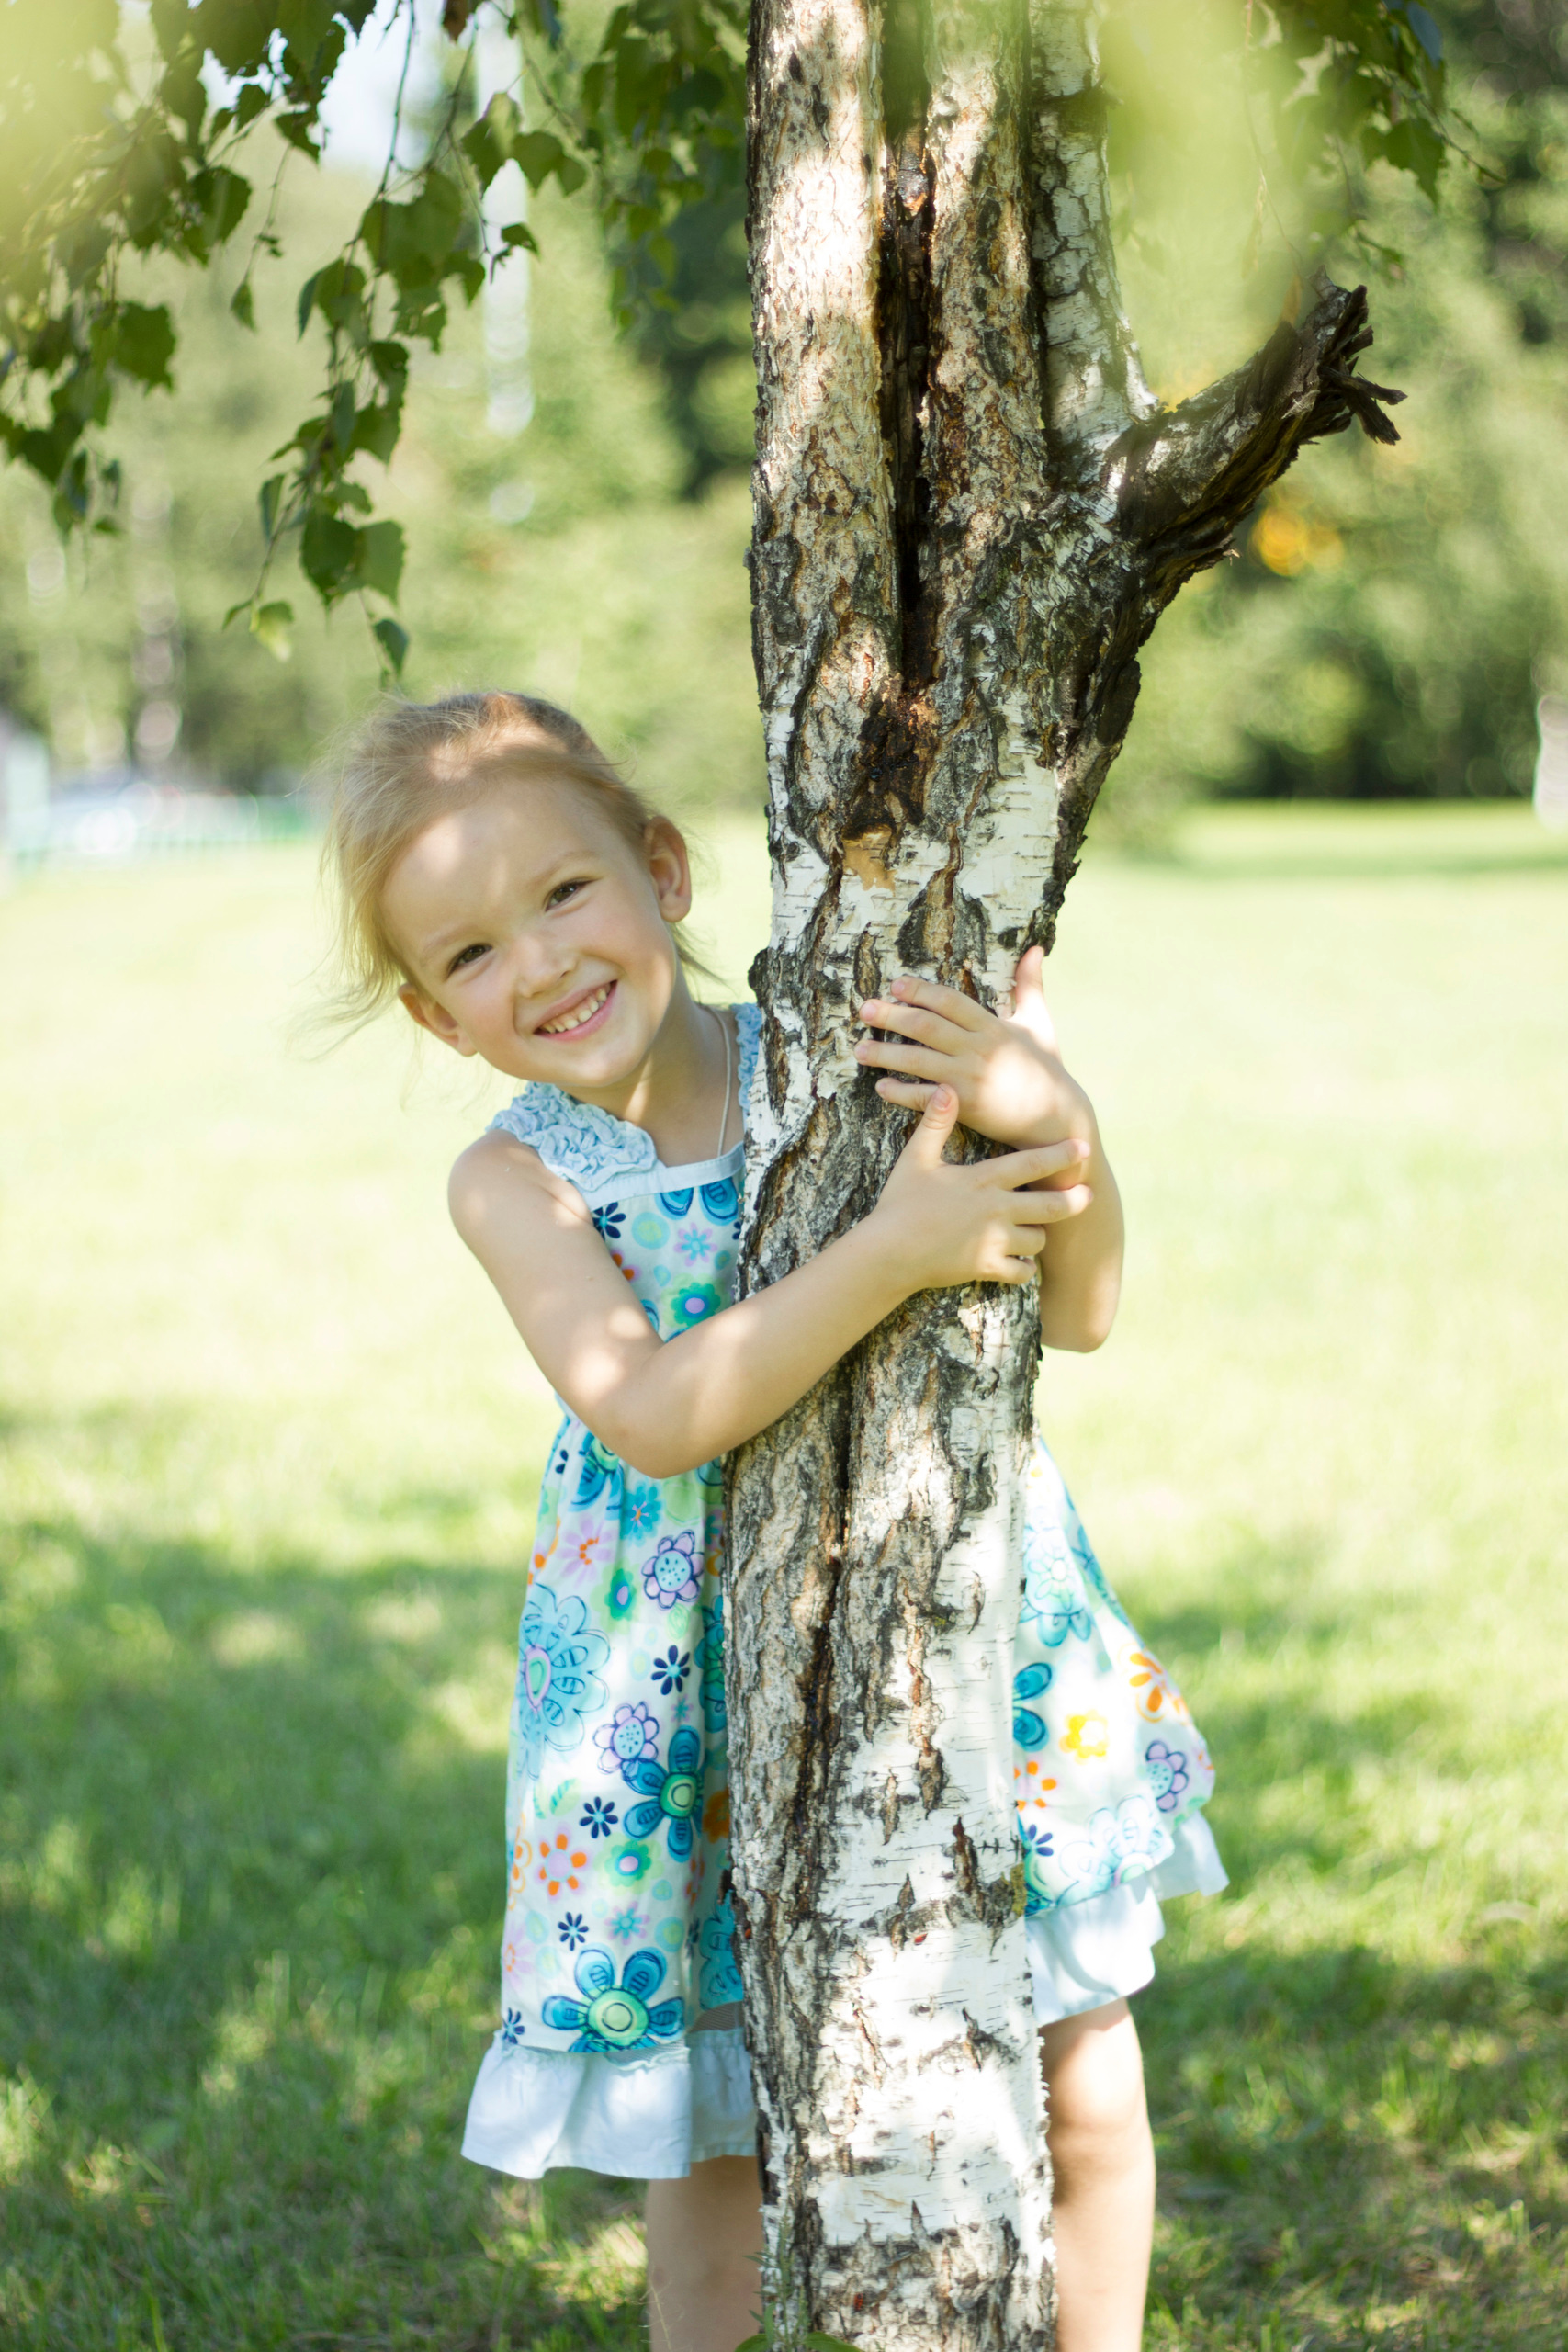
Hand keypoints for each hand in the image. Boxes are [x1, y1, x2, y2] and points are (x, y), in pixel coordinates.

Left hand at [854, 946, 1092, 1155]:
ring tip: (859, 1050)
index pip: (950, 1001)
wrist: (1057, 1118)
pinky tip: (881, 1087)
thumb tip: (1036, 949)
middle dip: (892, 1016)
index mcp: (993, 1026)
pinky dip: (901, 1092)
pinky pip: (924, 1098)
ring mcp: (971, 1078)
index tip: (895, 984)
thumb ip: (1030, 985)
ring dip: (885, 1054)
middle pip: (926, 1027)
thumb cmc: (1046, 1068)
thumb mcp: (1039, 1022)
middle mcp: (979, 1049)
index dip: (921, 991)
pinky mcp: (966, 1107)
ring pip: (918, 1061)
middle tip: (864, 1009)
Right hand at [866, 1086, 1092, 1293]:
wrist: (889, 1252)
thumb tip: (946, 1088)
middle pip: (1051, 1205)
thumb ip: (935, 1124)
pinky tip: (1020, 1263)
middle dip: (1074, 1200)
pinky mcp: (987, 1267)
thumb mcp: (916, 1159)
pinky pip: (1022, 1271)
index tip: (1084, 1147)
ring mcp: (994, 1240)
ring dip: (1038, 1235)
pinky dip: (1024, 1268)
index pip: (1032, 1164)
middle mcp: (996, 1209)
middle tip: (1088, 1196)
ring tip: (1034, 1231)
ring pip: (1038, 1239)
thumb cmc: (900, 1204)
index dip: (1061, 1155)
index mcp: (983, 1179)